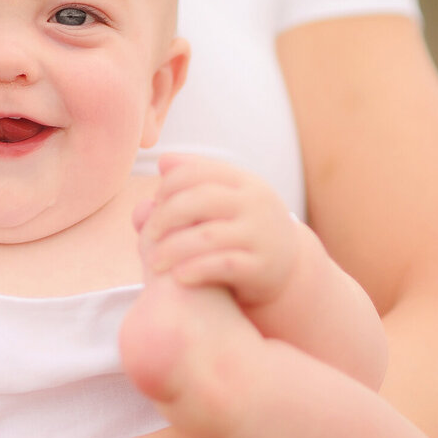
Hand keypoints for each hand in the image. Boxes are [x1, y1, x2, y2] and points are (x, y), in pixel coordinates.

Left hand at [134, 154, 299, 308]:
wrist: (288, 266)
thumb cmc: (241, 228)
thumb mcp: (223, 202)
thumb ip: (191, 185)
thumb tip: (163, 161)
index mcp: (244, 181)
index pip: (198, 171)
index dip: (170, 186)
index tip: (156, 203)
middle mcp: (255, 203)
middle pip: (201, 199)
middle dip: (167, 216)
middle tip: (149, 235)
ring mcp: (260, 235)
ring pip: (208, 236)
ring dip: (174, 248)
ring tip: (154, 261)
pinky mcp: (261, 267)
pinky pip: (224, 265)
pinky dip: (197, 268)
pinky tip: (179, 276)